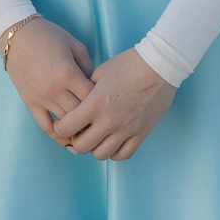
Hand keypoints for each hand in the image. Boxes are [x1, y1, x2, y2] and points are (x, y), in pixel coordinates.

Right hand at [1, 16, 95, 140]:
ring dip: (79, 130)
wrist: (16, 35)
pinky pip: (45, 127)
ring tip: (92, 134)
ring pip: (65, 124)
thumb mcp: (76, 46)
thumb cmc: (49, 36)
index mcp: (69, 74)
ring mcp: (41, 98)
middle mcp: (55, 89)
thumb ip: (90, 69)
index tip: (112, 106)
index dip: (104, 104)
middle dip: (94, 121)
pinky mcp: (30, 102)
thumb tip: (99, 90)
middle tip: (105, 124)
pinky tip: (69, 142)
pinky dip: (58, 137)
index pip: (93, 99)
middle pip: (81, 116)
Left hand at [50, 48, 175, 160]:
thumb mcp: (99, 73)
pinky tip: (112, 141)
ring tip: (97, 136)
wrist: (159, 65)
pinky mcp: (141, 133)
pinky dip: (114, 152)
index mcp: (94, 104)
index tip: (65, 121)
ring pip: (101, 155)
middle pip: (81, 146)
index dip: (61, 126)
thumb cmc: (127, 64)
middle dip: (76, 139)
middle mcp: (108, 121)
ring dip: (95, 147)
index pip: (65, 128)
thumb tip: (75, 102)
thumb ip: (84, 90)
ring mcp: (126, 130)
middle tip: (79, 130)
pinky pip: (123, 155)